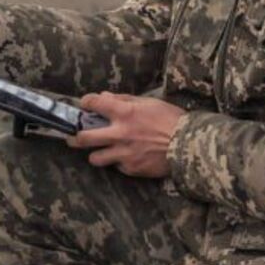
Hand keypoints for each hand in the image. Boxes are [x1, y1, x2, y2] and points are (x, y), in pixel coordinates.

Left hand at [66, 92, 185, 178]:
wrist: (189, 145)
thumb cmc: (172, 120)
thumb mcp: (150, 102)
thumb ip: (125, 100)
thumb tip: (105, 97)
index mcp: (124, 113)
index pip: (93, 103)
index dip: (85, 103)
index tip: (85, 105)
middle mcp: (119, 134)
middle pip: (84, 138)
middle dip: (75, 137)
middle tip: (75, 137)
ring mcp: (124, 153)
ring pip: (95, 158)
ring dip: (96, 154)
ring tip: (101, 152)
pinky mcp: (131, 168)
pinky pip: (117, 166)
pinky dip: (119, 162)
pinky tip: (128, 158)